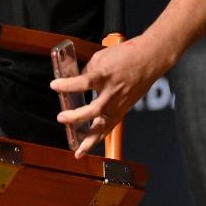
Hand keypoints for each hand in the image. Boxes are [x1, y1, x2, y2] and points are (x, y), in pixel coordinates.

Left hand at [49, 35, 171, 157]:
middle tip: (62, 118)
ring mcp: (120, 103)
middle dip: (77, 117)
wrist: (150, 59)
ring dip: (90, 139)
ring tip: (78, 150)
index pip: (85, 82)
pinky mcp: (124, 110)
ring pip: (105, 125)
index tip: (55, 85)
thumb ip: (85, 72)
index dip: (68, 85)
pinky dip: (99, 136)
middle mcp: (114, 93)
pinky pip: (109, 126)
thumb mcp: (100, 58)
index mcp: (106, 76)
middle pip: (95, 109)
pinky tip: (88, 145)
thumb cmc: (126, 55)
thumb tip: (71, 83)